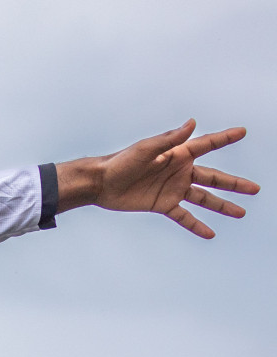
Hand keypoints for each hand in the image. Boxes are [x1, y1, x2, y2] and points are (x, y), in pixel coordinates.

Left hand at [58, 120, 258, 237]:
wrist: (100, 183)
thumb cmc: (121, 161)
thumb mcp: (146, 149)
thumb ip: (170, 139)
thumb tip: (192, 123)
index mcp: (178, 154)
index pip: (206, 145)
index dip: (224, 138)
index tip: (243, 131)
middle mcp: (179, 171)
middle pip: (213, 178)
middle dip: (234, 184)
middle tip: (255, 189)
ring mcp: (172, 189)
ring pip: (203, 199)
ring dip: (222, 206)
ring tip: (241, 212)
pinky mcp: (162, 204)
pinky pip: (183, 216)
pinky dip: (196, 225)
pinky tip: (210, 233)